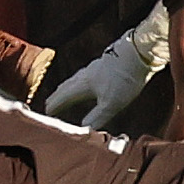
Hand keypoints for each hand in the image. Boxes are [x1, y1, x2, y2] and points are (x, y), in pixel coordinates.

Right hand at [43, 33, 163, 128]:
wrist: (138, 53)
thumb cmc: (123, 78)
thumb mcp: (111, 104)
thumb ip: (96, 117)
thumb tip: (82, 130)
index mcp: (82, 85)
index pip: (62, 97)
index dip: (54, 106)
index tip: (46, 113)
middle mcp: (83, 76)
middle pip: (65, 87)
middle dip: (56, 97)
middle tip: (50, 105)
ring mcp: (92, 69)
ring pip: (73, 81)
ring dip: (66, 89)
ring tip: (64, 94)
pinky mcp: (103, 66)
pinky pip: (83, 77)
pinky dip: (78, 84)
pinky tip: (87, 83)